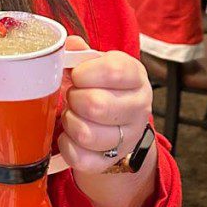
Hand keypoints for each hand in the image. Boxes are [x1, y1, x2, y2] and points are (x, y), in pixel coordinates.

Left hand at [58, 36, 151, 174]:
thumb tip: (69, 44)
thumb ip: (80, 53)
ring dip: (70, 122)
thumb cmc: (101, 88)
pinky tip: (69, 135)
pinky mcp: (110, 161)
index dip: (85, 72)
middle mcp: (138, 107)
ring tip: (72, 115)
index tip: (77, 74)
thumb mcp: (95, 65)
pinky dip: (67, 146)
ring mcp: (128, 138)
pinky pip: (81, 158)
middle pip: (97, 105)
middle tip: (73, 96)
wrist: (116, 126)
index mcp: (135, 77)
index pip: (114, 70)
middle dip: (74, 99)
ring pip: (87, 134)